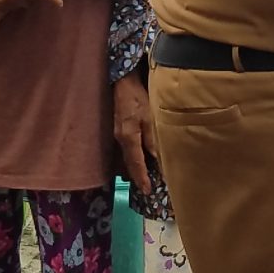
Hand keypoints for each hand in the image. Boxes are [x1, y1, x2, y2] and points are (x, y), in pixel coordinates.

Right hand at [113, 73, 155, 196]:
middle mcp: (120, 139)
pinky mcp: (117, 130)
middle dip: (136, 177)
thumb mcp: (149, 117)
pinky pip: (123, 150)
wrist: (122, 82)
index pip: (135, 164)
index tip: (147, 191)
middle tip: (146, 189)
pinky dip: (130, 159)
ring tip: (142, 179)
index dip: (141, 178)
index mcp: (128, 138)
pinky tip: (137, 161)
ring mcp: (116, 135)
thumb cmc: (138, 97)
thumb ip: (152, 139)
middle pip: (128, 164)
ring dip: (132, 169)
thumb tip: (157, 158)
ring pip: (124, 158)